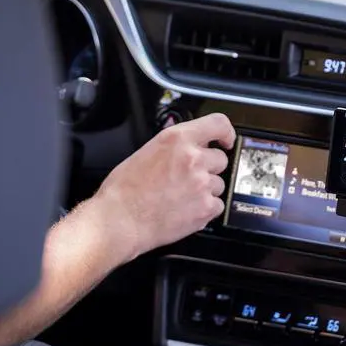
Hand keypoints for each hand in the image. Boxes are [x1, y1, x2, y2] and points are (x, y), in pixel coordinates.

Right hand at [90, 113, 235, 262]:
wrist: (119, 221)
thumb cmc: (124, 190)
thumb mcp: (147, 151)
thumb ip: (175, 146)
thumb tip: (189, 145)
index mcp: (178, 139)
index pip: (218, 124)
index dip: (226, 132)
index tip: (226, 140)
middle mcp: (193, 159)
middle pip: (220, 160)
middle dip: (208, 168)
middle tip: (188, 178)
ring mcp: (202, 184)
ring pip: (218, 184)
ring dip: (206, 190)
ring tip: (181, 197)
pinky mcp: (206, 207)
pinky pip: (217, 205)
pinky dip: (205, 209)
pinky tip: (186, 209)